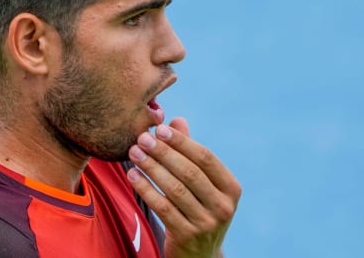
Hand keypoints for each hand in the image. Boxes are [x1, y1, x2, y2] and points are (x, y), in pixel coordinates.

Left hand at [127, 117, 240, 257]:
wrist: (199, 256)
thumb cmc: (198, 209)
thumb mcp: (201, 184)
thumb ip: (189, 153)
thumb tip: (176, 119)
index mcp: (231, 188)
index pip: (206, 158)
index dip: (182, 142)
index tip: (160, 128)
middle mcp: (223, 206)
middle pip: (190, 172)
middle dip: (163, 152)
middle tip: (142, 138)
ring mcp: (207, 223)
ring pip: (175, 189)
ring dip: (152, 168)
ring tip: (134, 153)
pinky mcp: (187, 236)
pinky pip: (162, 207)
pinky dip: (146, 189)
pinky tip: (133, 175)